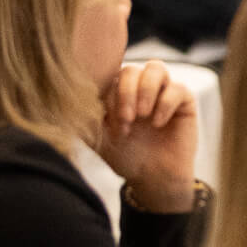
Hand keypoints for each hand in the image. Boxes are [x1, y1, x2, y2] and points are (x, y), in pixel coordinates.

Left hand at [97, 61, 197, 209]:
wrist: (153, 178)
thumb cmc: (125, 157)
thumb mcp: (97, 137)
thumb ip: (84, 117)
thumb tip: (62, 99)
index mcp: (117, 91)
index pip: (109, 75)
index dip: (107, 95)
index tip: (107, 121)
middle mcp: (140, 87)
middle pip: (131, 69)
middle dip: (126, 94)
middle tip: (126, 120)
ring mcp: (163, 92)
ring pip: (156, 68)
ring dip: (146, 91)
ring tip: (142, 116)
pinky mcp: (184, 101)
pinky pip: (177, 89)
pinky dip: (165, 104)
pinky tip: (158, 123)